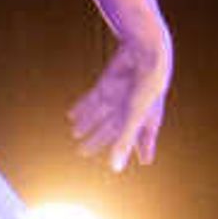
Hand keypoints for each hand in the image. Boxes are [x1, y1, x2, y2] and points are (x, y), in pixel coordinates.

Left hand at [69, 32, 170, 173]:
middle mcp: (132, 108)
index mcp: (145, 118)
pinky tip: (71, 115)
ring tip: (75, 134)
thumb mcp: (133, 117)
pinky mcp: (108, 83)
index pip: (142, 139)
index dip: (142, 149)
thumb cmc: (146, 86)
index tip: (144, 161)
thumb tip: (115, 168)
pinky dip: (83, 107)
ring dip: (88, 123)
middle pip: (113, 128)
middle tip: (83, 152)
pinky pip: (93, 99)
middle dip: (99, 139)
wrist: (145, 50)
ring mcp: (119, 95)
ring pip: (100, 114)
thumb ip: (124, 141)